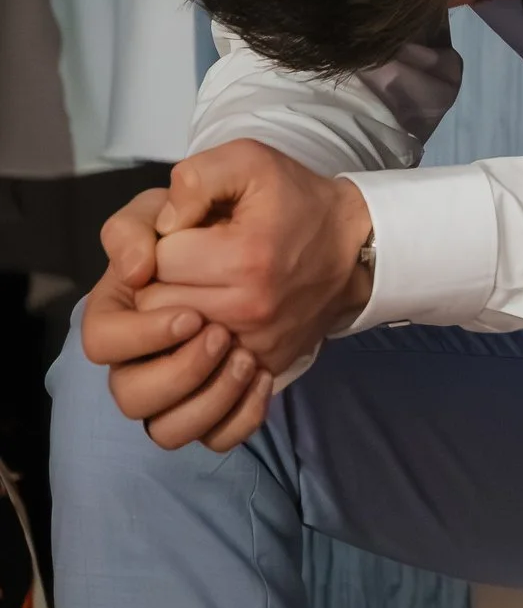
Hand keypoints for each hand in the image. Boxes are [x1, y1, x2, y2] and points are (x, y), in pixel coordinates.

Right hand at [81, 187, 269, 452]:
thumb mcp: (242, 169)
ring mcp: (185, 374)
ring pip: (162, 428)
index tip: (196, 307)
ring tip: (244, 357)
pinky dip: (236, 420)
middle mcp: (148, 342)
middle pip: (126, 389)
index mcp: (133, 292)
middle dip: (178, 364)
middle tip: (221, 331)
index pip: (104, 332)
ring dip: (203, 398)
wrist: (333, 233)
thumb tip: (146, 258)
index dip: (147, 325)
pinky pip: (212, 438)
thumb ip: (193, 183)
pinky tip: (263, 379)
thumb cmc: (274, 203)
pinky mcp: (225, 394)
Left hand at [134, 142, 373, 392]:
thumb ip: (195, 178)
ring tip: (193, 300)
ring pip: (168, 351)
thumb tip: (165, 225)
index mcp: (244, 257)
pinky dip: (192, 369)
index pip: (157, 262)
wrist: (353, 245)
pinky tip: (206, 339)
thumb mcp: (250, 161)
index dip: (164, 242)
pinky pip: (202, 389)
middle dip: (159, 283)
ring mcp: (256, 346)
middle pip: (154, 309)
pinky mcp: (263, 369)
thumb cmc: (295, 201)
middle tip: (190, 265)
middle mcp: (249, 309)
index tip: (193, 232)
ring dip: (168, 326)